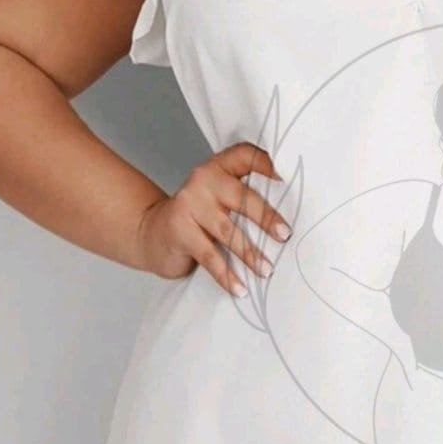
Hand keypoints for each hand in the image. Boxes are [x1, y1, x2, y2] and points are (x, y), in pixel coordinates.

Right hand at [135, 141, 291, 296]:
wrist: (152, 233)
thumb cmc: (199, 217)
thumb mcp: (221, 200)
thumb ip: (247, 198)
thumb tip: (289, 224)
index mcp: (220, 167)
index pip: (246, 155)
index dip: (269, 163)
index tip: (290, 179)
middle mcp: (203, 179)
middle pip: (242, 197)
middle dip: (266, 218)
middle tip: (285, 235)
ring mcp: (189, 203)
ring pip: (227, 231)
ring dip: (250, 254)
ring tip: (266, 270)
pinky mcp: (179, 230)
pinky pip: (210, 256)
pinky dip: (227, 275)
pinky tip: (240, 288)